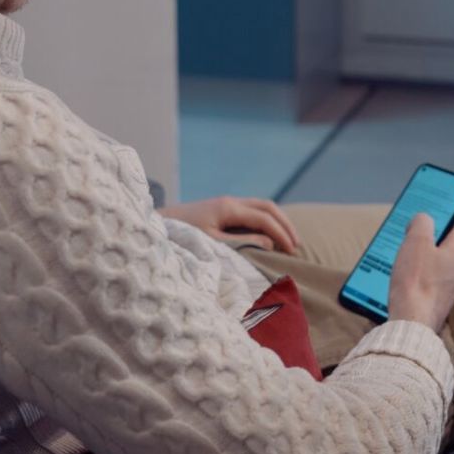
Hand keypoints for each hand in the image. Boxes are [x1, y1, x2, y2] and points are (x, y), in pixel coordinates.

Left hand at [160, 196, 300, 253]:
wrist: (156, 226)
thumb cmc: (182, 237)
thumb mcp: (213, 244)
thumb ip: (242, 243)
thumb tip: (270, 243)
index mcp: (228, 207)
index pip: (264, 217)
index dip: (281, 233)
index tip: (291, 251)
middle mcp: (230, 201)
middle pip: (267, 206)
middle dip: (284, 224)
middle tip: (296, 244)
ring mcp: (225, 204)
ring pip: (260, 206)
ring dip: (276, 221)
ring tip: (287, 240)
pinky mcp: (221, 210)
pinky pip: (251, 211)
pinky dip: (265, 221)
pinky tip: (268, 235)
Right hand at [387, 213, 453, 332]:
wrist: (411, 323)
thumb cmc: (415, 280)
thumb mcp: (417, 241)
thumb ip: (422, 223)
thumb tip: (423, 219)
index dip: (439, 219)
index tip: (424, 216)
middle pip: (442, 247)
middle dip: (424, 241)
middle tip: (406, 237)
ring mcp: (448, 290)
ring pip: (433, 266)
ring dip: (418, 260)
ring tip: (399, 258)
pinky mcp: (436, 304)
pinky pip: (426, 284)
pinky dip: (415, 278)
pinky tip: (400, 279)